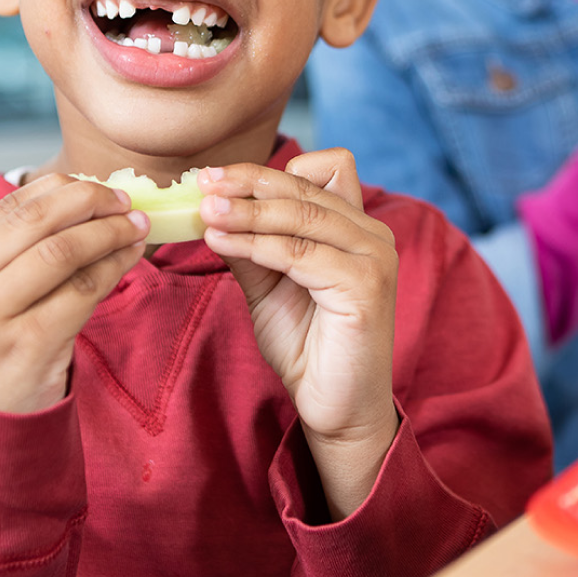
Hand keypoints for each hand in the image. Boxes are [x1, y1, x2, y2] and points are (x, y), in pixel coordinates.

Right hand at [0, 175, 148, 412]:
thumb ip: (19, 250)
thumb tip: (88, 196)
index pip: (11, 207)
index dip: (63, 190)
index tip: (101, 188)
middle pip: (37, 222)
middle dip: (90, 202)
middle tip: (126, 203)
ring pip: (61, 252)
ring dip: (108, 233)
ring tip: (136, 227)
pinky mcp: (28, 345)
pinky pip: (81, 291)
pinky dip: (113, 267)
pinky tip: (130, 258)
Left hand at [198, 148, 399, 518]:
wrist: (334, 407)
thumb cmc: (307, 346)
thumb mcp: (269, 283)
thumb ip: (250, 244)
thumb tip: (209, 208)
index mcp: (357, 227)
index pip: (323, 169)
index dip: (269, 169)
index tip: (217, 176)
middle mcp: (373, 235)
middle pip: (305, 188)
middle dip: (248, 183)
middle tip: (203, 183)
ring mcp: (374, 259)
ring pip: (300, 216)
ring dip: (246, 211)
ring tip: (206, 212)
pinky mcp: (365, 287)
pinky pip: (299, 253)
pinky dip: (255, 244)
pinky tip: (221, 243)